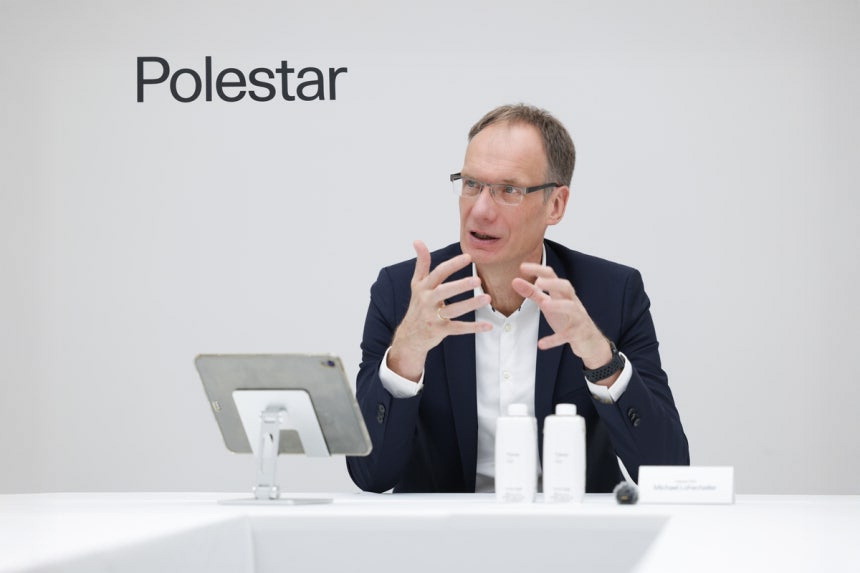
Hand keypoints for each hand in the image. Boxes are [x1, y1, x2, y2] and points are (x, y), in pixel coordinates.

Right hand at [388, 241, 492, 380]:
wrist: (409, 336)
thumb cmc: (418, 306)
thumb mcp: (417, 284)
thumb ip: (421, 263)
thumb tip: (418, 241)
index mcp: (423, 287)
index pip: (439, 273)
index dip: (453, 265)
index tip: (468, 257)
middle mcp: (426, 301)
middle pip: (444, 291)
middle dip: (461, 285)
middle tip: (478, 280)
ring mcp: (432, 317)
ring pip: (453, 310)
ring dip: (470, 304)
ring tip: (487, 298)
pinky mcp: (439, 331)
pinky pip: (458, 328)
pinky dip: (474, 327)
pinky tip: (488, 325)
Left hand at [512, 262, 611, 370]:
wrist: (590, 341)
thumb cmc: (567, 318)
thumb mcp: (548, 304)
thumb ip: (532, 293)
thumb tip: (515, 281)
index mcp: (563, 293)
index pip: (552, 276)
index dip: (539, 270)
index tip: (522, 266)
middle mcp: (572, 302)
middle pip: (566, 287)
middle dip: (553, 283)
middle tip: (538, 282)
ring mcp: (577, 317)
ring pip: (571, 308)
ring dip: (558, 305)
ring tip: (545, 304)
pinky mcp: (577, 333)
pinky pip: (567, 335)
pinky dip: (554, 339)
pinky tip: (541, 344)